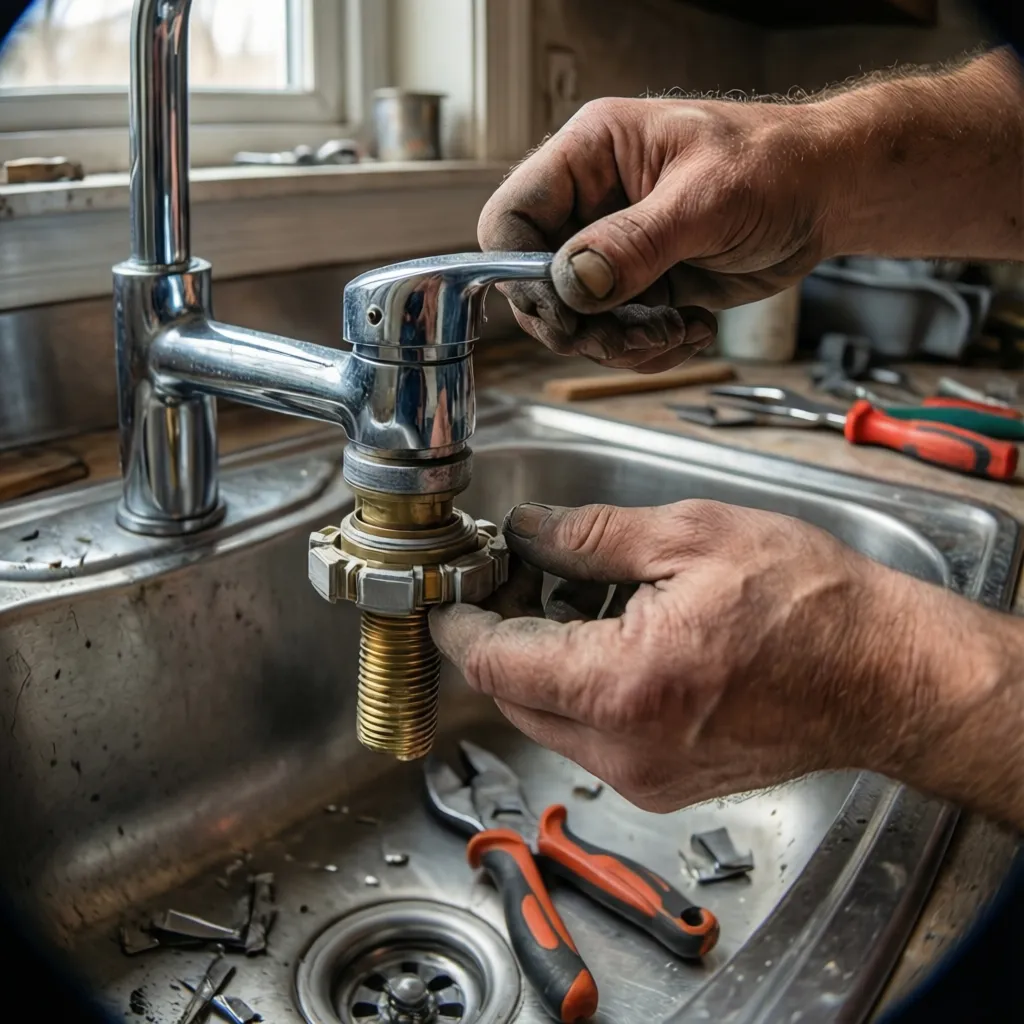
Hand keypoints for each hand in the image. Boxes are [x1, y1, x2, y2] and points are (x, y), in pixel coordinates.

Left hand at [430, 500, 1021, 819]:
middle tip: (514, 579)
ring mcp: (645, 776)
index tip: (448, 596)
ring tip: (572, 599)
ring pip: (549, 720)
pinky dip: (581, 689)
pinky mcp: (666, 784)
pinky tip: (612, 639)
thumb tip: (529, 531)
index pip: (496, 661)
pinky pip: (592, 736)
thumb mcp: (692, 536)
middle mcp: (624, 748)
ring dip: (541, 664)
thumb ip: (592, 535)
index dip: (460, 624)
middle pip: (513, 697)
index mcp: (621, 684)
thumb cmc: (810, 605)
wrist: (884, 676)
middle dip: (499, 639)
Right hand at [479, 97, 832, 368]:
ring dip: (622, 345)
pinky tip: (693, 330)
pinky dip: (651, 350)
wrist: (828, 196)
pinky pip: (617, 339)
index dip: (523, 273)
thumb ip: (633, 244)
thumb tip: (571, 284)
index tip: (565, 310)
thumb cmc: (777, 166)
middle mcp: (591, 206)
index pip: (511, 219)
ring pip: (577, 323)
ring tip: (678, 331)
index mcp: (589, 157)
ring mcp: (614, 252)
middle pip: (537, 286)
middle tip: (631, 338)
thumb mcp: (705, 200)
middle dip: (582, 325)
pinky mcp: (640, 289)